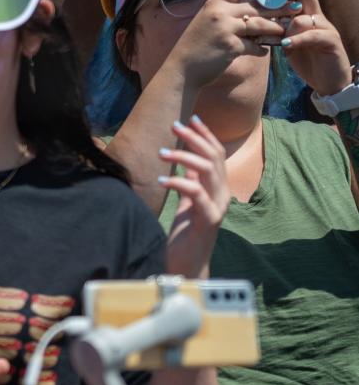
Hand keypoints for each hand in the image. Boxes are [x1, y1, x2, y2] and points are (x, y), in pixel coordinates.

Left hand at [160, 117, 228, 277]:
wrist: (187, 267)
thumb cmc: (186, 235)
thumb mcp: (188, 203)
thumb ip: (191, 182)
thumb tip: (186, 161)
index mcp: (217, 189)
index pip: (216, 154)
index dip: (205, 135)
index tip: (191, 117)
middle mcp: (222, 196)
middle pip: (214, 158)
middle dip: (195, 138)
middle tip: (174, 125)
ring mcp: (217, 208)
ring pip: (208, 173)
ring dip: (184, 158)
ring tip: (161, 153)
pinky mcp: (208, 221)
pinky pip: (197, 195)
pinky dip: (180, 184)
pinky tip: (162, 180)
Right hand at [166, 0, 283, 91]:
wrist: (182, 69)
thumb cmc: (195, 45)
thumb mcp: (205, 20)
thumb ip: (223, 11)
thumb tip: (246, 6)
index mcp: (214, 3)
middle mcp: (220, 12)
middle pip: (257, 4)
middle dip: (280, 6)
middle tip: (295, 6)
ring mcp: (226, 29)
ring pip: (261, 24)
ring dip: (276, 28)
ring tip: (284, 30)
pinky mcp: (232, 47)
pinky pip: (255, 46)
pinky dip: (262, 49)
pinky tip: (264, 51)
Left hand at [276, 0, 352, 94]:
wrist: (328, 81)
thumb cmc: (307, 58)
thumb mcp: (289, 42)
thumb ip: (280, 29)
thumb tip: (262, 20)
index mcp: (306, 16)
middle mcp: (317, 18)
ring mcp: (325, 29)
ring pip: (306, 17)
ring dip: (290, 24)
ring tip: (281, 36)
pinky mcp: (330, 42)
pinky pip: (312, 36)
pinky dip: (298, 39)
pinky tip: (287, 45)